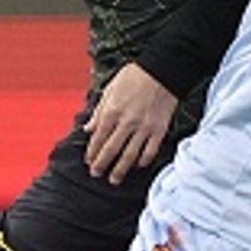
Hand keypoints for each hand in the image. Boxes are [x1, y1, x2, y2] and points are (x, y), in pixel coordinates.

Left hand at [84, 63, 177, 184]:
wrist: (162, 70)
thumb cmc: (135, 76)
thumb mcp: (110, 89)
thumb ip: (98, 111)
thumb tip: (88, 128)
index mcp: (112, 111)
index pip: (98, 138)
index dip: (92, 152)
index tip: (89, 161)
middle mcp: (126, 122)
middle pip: (111, 150)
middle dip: (101, 165)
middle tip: (96, 174)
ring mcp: (144, 128)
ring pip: (129, 155)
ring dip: (120, 170)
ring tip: (114, 179)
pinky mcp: (159, 130)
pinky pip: (150, 151)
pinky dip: (143, 160)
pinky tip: (138, 165)